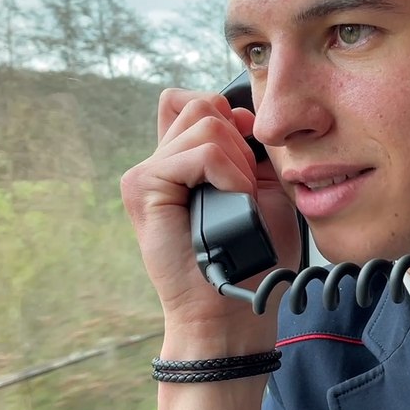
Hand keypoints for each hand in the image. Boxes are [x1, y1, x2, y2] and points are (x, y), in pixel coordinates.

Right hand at [120, 88, 299, 351]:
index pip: (200, 101)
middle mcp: (163, 161)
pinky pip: (198, 151)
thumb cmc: (256, 256)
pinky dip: (228, 172)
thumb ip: (249, 147)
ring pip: (204, 121)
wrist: (235, 308)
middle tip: (246, 186)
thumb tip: (243, 114)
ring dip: (237, 160)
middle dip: (239, 137)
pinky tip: (233, 199)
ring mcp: (149, 172)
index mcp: (187, 160)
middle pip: (202, 103)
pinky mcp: (143, 186)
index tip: (254, 158)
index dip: (235, 118)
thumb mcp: (265, 189)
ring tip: (240, 198)